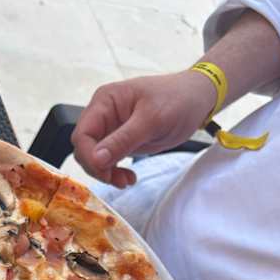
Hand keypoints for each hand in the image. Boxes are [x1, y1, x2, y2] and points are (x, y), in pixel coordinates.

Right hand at [72, 70, 216, 187]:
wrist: (197, 99)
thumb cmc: (177, 100)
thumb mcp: (151, 120)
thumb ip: (123, 140)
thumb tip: (96, 159)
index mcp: (105, 101)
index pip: (82, 134)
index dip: (89, 156)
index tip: (105, 171)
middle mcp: (103, 114)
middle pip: (84, 148)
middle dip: (97, 167)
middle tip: (117, 179)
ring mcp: (111, 128)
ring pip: (94, 158)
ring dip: (106, 173)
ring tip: (127, 180)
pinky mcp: (120, 141)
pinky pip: (107, 161)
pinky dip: (114, 172)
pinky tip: (129, 177)